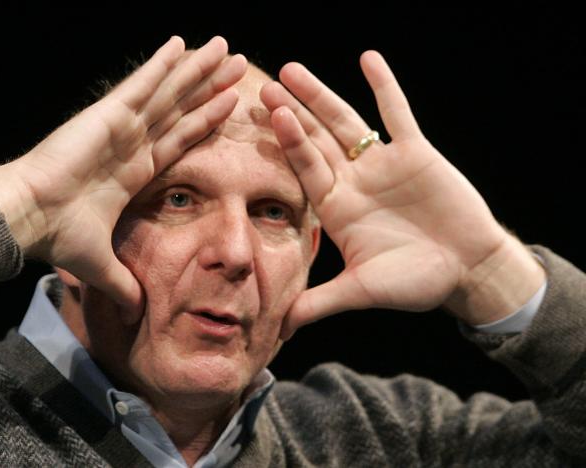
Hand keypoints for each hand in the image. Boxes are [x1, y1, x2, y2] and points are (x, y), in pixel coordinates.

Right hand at [0, 36, 246, 320]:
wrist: (29, 218)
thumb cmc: (58, 236)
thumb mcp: (101, 264)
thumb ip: (124, 283)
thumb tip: (138, 314)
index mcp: (134, 171)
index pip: (180, 140)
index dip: (205, 122)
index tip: (230, 105)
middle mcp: (132, 143)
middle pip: (182, 109)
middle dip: (209, 87)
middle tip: (239, 65)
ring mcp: (121, 126)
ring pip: (169, 92)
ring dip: (197, 70)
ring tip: (226, 48)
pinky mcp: (107, 114)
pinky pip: (141, 84)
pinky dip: (162, 64)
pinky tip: (182, 44)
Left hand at [261, 51, 541, 338]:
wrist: (466, 271)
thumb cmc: (416, 283)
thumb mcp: (361, 291)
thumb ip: (321, 302)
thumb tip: (280, 328)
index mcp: (336, 207)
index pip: (304, 168)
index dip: (285, 144)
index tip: (262, 119)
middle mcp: (353, 180)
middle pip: (316, 139)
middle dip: (292, 114)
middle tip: (265, 86)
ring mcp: (382, 164)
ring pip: (347, 122)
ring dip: (322, 96)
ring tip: (294, 70)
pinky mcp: (416, 153)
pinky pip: (397, 114)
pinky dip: (384, 87)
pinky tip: (367, 59)